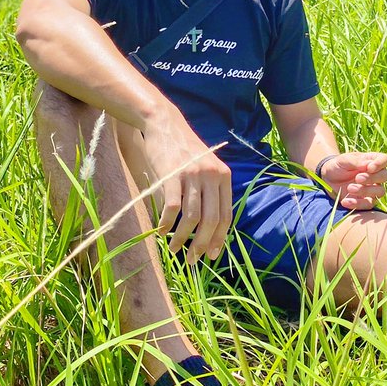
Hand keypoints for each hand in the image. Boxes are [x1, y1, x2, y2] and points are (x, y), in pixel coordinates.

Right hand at [142, 110, 232, 264]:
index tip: (212, 255)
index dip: (219, 238)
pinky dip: (166, 223)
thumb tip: (207, 228)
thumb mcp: (205, 168)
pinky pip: (172, 207)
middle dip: (202, 244)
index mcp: (224, 176)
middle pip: (211, 220)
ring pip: (192, 217)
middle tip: (192, 260)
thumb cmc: (183, 151)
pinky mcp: (173, 174)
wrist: (165, 124)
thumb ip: (209, 192)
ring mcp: (193, 175)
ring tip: (173, 250)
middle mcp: (212, 176)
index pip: (226, 215)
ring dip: (182, 238)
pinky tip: (160, 232)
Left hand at [317, 152, 386, 210]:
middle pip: (384, 176)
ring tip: (350, 188)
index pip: (384, 159)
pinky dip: (357, 204)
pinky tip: (345, 201)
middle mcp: (376, 175)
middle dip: (372, 178)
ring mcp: (373, 188)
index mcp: (372, 161)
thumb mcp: (344, 160)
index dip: (380, 164)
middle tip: (357, 178)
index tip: (369, 168)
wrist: (328, 178)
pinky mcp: (366, 201)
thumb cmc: (339, 165)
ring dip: (365, 191)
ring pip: (379, 192)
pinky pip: (368, 205)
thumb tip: (369, 165)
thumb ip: (356, 162)